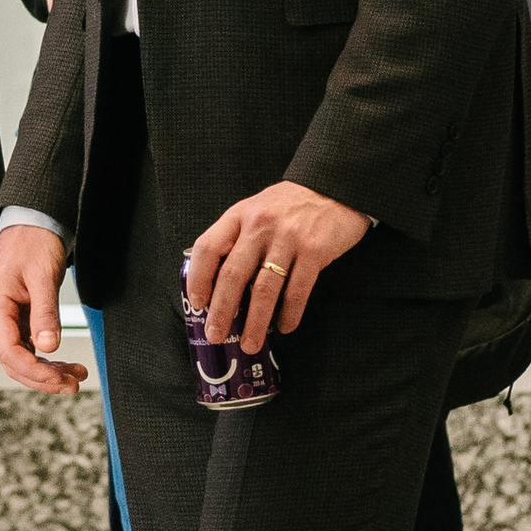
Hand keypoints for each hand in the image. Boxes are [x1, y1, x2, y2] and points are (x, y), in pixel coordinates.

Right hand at [0, 224, 87, 393]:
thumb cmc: (34, 244)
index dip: (35, 371)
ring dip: (48, 371)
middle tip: (74, 383)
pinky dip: (46, 359)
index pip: (9, 353)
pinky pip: (27, 347)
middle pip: (14, 363)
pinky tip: (65, 363)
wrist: (33, 225)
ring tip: (77, 375)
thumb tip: (47, 348)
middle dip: (44, 378)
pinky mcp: (16, 320)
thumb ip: (45, 313)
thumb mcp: (43, 276)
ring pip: (22, 359)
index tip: (61, 378)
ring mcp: (4, 320)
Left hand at [189, 182, 370, 353]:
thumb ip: (237, 237)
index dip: (198, 278)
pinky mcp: (315, 252)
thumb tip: (218, 282)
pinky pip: (297, 291)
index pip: (207, 248)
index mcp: (239, 215)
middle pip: (233, 274)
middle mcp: (260, 226)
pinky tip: (284, 327)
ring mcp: (288, 239)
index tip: (197, 303)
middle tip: (216, 334)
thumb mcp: (255, 210)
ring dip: (254, 322)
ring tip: (249, 343)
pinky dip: (289, 314)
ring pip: (264, 289)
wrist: (334, 187)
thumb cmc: (289, 204)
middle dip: (221, 310)